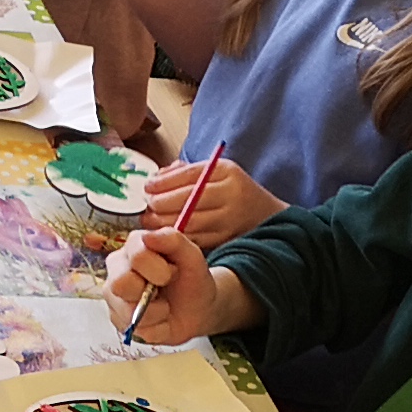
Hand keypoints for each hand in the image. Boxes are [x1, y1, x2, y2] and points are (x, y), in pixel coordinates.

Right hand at [103, 224, 215, 346]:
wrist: (198, 308)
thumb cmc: (191, 278)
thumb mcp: (191, 256)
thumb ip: (173, 240)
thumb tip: (149, 237)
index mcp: (133, 248)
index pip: (136, 256)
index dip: (158, 268)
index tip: (173, 272)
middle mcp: (117, 270)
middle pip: (120, 284)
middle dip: (150, 292)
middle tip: (164, 289)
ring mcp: (115, 298)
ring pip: (128, 311)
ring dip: (157, 312)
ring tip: (164, 305)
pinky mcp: (119, 321)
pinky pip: (137, 330)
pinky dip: (158, 327)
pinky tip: (161, 319)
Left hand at [149, 152, 281, 247]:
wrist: (264, 215)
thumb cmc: (231, 190)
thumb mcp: (214, 172)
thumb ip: (185, 172)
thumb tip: (155, 179)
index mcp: (227, 172)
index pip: (190, 175)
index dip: (164, 183)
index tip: (147, 187)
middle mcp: (231, 194)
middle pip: (189, 199)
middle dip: (161, 203)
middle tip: (147, 206)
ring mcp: (230, 219)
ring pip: (191, 223)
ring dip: (165, 223)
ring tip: (151, 221)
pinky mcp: (225, 239)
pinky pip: (196, 239)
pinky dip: (177, 237)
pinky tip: (165, 234)